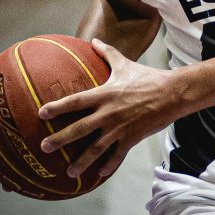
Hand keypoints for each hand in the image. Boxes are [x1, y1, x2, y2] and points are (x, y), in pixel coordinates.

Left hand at [36, 39, 173, 179]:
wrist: (172, 93)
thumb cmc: (148, 77)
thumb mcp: (126, 64)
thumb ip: (108, 53)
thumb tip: (94, 40)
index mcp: (105, 94)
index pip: (76, 101)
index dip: (58, 107)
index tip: (42, 113)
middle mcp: (109, 113)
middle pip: (79, 129)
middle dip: (60, 139)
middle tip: (44, 147)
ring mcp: (120, 128)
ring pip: (95, 148)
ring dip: (81, 161)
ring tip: (69, 172)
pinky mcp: (131, 138)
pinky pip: (117, 155)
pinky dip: (108, 166)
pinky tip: (99, 174)